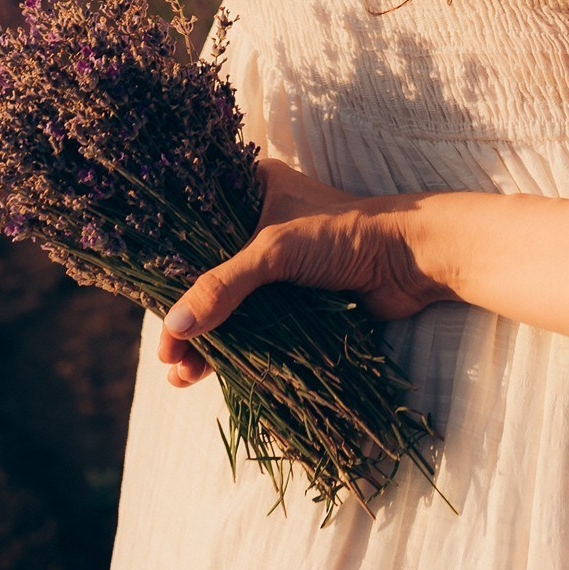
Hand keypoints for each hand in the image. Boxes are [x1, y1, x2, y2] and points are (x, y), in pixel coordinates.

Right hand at [156, 158, 442, 387]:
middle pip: (209, 277)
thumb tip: (175, 329)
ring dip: (209, 341)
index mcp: (250, 193)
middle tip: (168, 358)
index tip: (154, 316)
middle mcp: (260, 226)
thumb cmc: (347, 235)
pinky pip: (258, 327)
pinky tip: (212, 374)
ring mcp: (281, 266)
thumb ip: (222, 287)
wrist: (414, 259)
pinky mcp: (300, 298)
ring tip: (183, 376)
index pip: (193, 235)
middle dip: (187, 320)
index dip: (168, 277)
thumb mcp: (273, 251)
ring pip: (232, 307)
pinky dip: (237, 350)